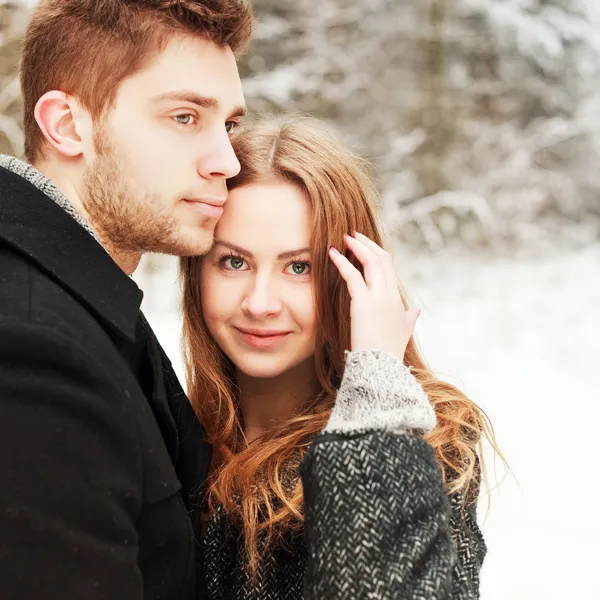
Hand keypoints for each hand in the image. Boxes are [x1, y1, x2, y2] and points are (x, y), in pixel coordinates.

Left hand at [328, 232, 418, 361]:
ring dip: (357, 247)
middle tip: (353, 234)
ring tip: (343, 238)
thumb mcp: (402, 333)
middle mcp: (390, 295)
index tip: (365, 245)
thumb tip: (415, 310)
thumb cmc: (388, 353)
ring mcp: (378, 298)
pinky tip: (332, 254)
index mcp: (397, 300)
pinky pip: (353, 276)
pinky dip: (342, 262)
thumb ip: (408, 319)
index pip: (389, 268)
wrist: (380, 367)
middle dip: (367, 244)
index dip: (377, 253)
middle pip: (382, 259)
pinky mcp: (363, 303)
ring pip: (371, 262)